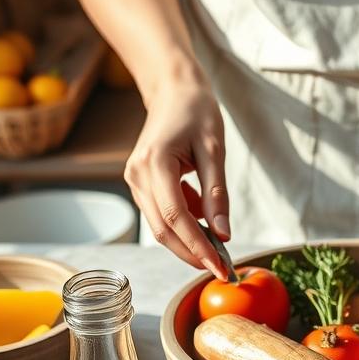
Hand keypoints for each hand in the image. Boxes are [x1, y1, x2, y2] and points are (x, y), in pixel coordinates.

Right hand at [124, 73, 231, 278]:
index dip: (198, 247)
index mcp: (155, 163)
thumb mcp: (214, 151)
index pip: (176, 218)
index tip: (220, 267)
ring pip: (160, 226)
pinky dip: (183, 222)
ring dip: (189, 239)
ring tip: (217, 236)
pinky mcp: (139, 183)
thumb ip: (217, 195)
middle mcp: (137, 175)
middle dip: (193, 253)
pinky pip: (160, 214)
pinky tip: (200, 210)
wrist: (173, 90)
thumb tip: (223, 235)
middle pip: (163, 230)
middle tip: (222, 269)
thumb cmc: (196, 112)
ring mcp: (134, 180)